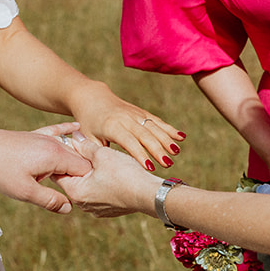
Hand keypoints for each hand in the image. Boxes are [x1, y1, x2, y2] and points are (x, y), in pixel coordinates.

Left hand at [0, 125, 90, 212]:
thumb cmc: (1, 170)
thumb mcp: (25, 192)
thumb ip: (49, 200)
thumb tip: (70, 208)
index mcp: (56, 157)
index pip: (85, 170)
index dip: (84, 184)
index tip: (79, 196)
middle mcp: (55, 144)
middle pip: (79, 159)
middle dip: (80, 175)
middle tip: (76, 191)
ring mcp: (45, 137)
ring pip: (70, 148)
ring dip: (74, 160)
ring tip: (76, 175)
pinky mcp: (36, 134)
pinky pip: (57, 130)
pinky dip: (67, 130)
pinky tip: (77, 126)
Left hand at [58, 145, 160, 219]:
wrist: (150, 195)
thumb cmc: (125, 174)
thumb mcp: (102, 155)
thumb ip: (85, 146)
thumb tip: (73, 137)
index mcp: (76, 192)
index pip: (58, 172)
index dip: (62, 156)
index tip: (67, 143)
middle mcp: (83, 204)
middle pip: (73, 179)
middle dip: (76, 163)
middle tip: (81, 146)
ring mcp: (97, 209)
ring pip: (87, 186)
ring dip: (90, 173)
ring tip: (97, 158)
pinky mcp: (110, 209)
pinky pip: (100, 192)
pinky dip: (102, 182)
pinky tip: (110, 171)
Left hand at [68, 89, 184, 172]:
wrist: (92, 99)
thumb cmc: (88, 124)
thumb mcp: (88, 138)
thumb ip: (95, 153)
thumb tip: (99, 171)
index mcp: (112, 127)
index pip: (128, 141)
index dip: (139, 154)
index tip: (149, 167)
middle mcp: (126, 118)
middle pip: (145, 135)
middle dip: (157, 149)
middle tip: (168, 164)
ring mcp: (135, 114)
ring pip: (154, 126)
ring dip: (167, 139)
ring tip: (177, 152)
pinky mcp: (141, 112)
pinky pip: (157, 121)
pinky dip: (169, 129)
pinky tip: (181, 137)